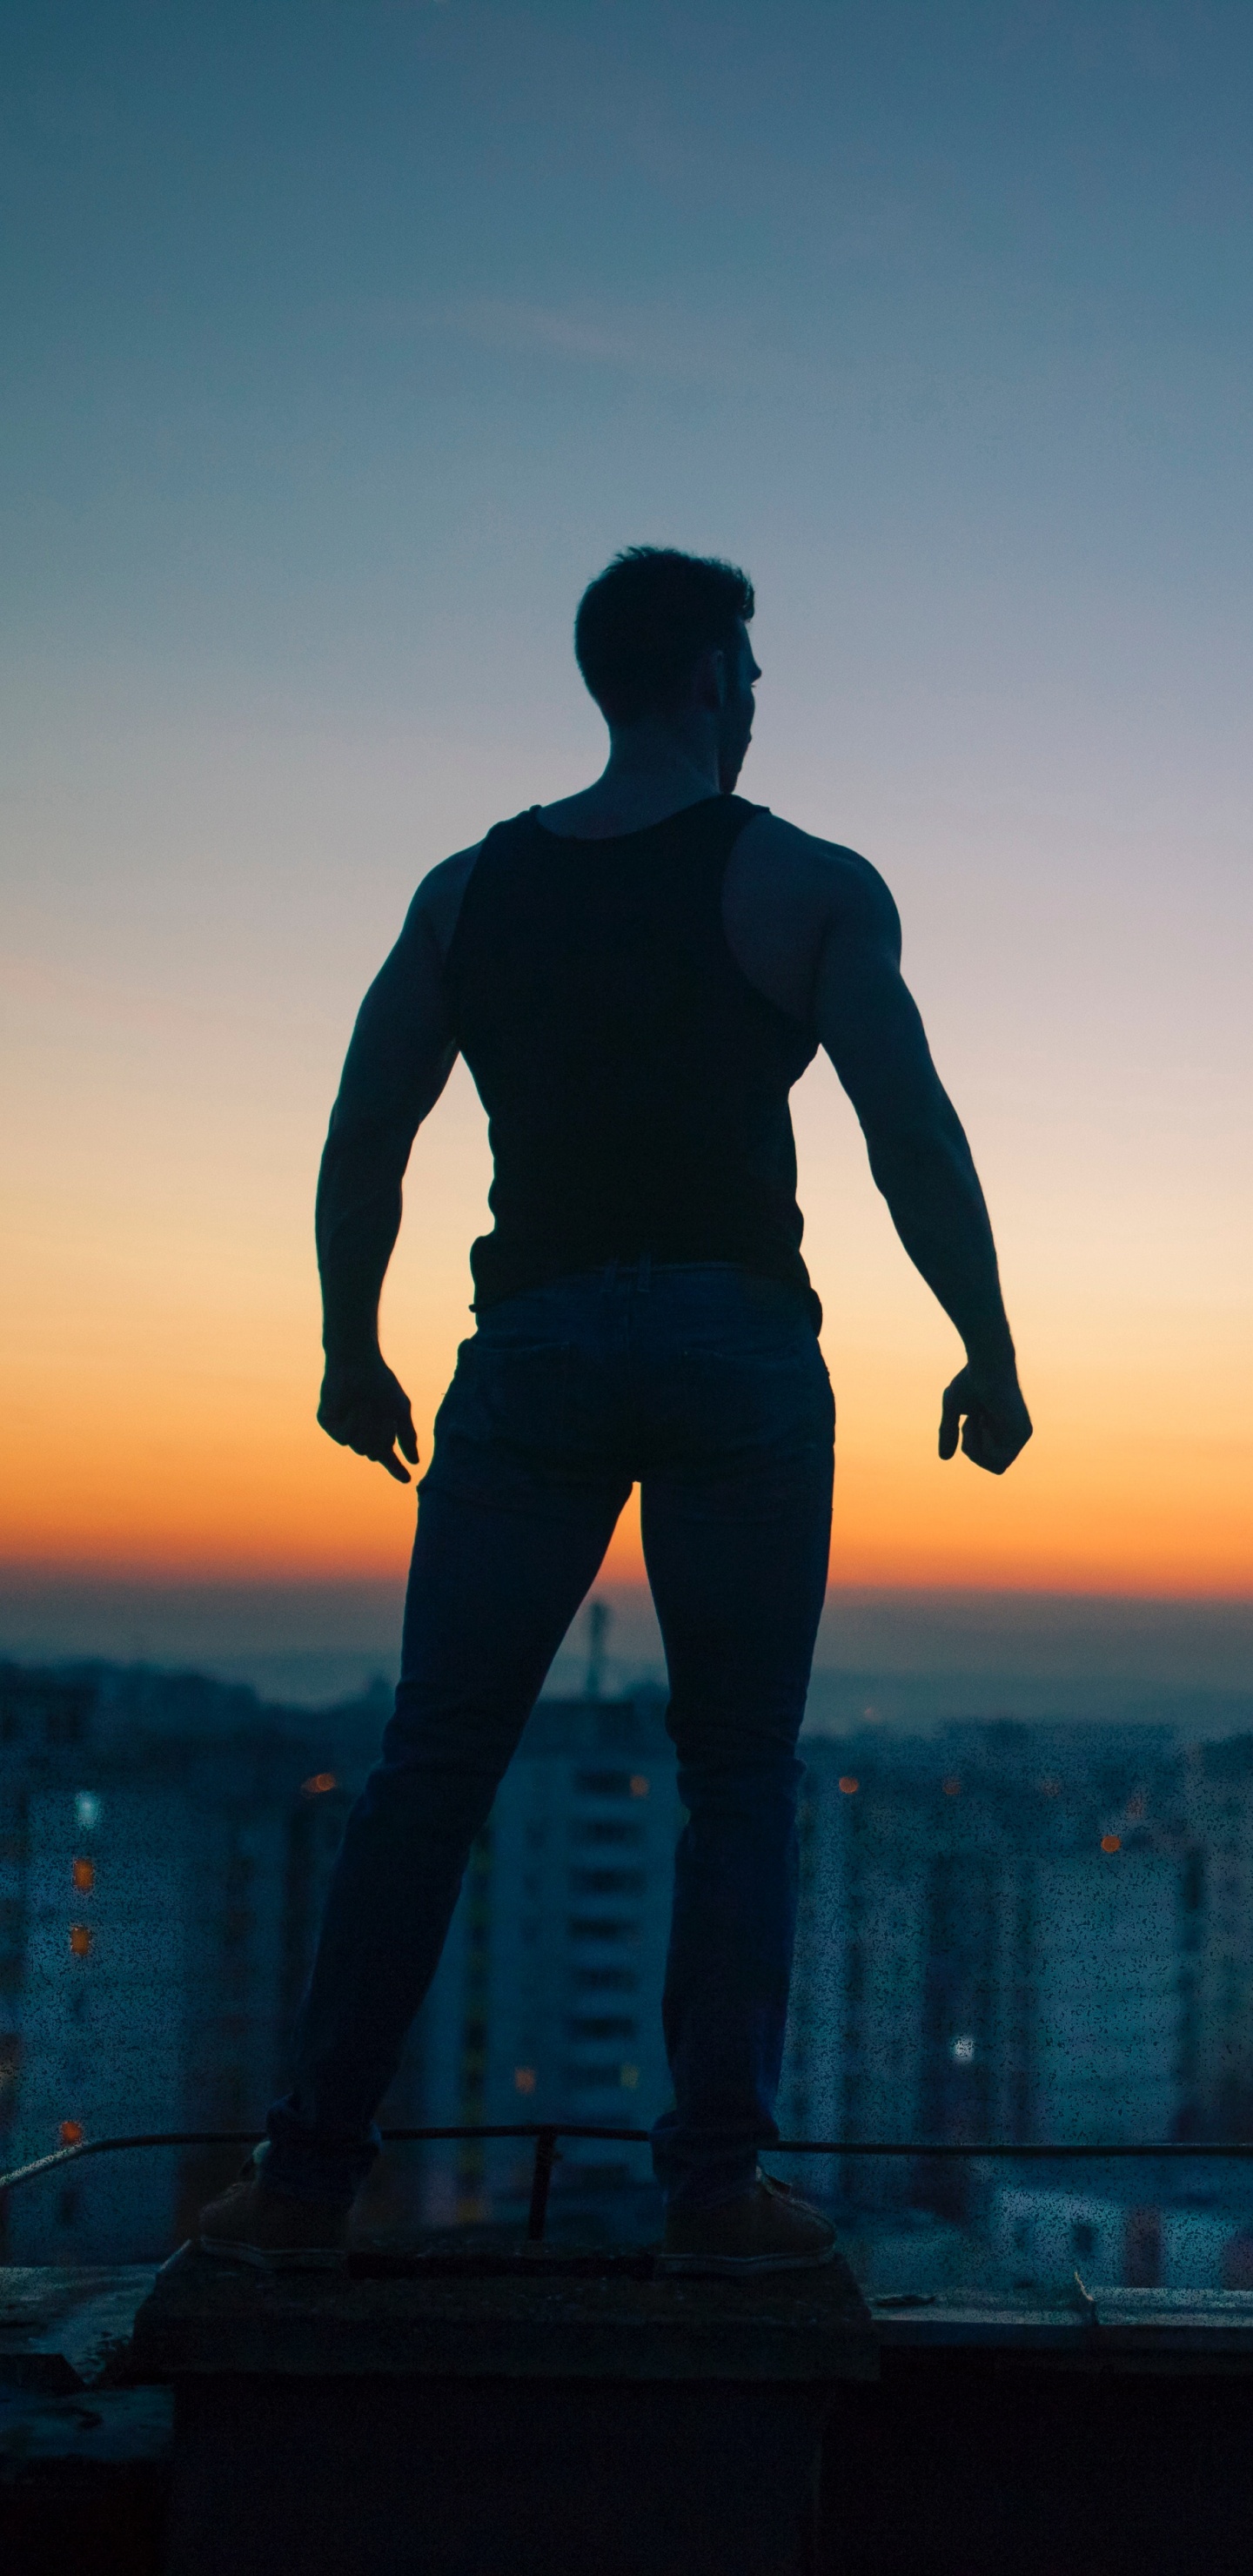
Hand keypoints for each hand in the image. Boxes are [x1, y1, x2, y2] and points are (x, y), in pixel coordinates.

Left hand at [318, 1350, 418, 1483]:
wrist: (357, 1363)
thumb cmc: (381, 1383)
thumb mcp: (400, 1410)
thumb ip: (408, 1436)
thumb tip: (415, 1462)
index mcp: (378, 1432)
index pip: (388, 1457)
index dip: (396, 1469)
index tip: (407, 1480)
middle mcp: (361, 1433)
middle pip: (375, 1452)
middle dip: (382, 1434)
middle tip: (382, 1413)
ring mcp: (344, 1429)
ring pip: (360, 1447)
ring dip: (368, 1426)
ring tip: (367, 1404)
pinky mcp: (328, 1423)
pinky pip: (344, 1437)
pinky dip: (353, 1423)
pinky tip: (354, 1407)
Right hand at [939, 1363, 1031, 1475]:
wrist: (987, 1364)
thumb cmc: (971, 1381)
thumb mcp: (952, 1409)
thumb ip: (949, 1432)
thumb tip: (944, 1458)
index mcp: (1001, 1430)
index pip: (986, 1458)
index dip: (971, 1446)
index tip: (970, 1420)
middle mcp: (1014, 1435)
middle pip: (994, 1467)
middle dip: (973, 1450)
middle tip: (971, 1422)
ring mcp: (1020, 1435)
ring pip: (997, 1467)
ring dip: (978, 1447)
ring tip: (978, 1419)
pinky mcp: (1023, 1432)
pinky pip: (1001, 1460)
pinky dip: (987, 1445)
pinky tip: (986, 1420)